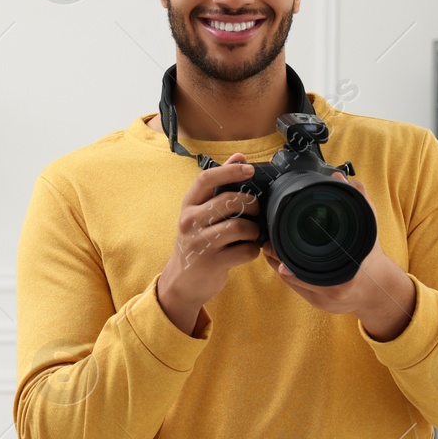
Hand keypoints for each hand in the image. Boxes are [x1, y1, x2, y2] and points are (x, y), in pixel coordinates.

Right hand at [157, 153, 261, 335]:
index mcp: (188, 205)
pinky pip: (245, 250)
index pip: (206, 178)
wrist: (182, 282)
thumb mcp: (200, 213)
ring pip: (240, 227)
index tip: (250, 169)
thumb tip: (240, 156)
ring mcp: (200, 244)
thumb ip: (219, 185)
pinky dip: (252, 250)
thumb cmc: (197, 241)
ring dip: (253, 229)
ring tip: (251, 233)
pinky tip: (247, 250)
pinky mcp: (212, 263)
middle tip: (255, 212)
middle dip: (251, 205)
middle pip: (229, 201)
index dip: (230, 171)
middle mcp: (190, 222)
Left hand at [260, 172, 414, 339]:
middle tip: (267, 242)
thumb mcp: (368, 224)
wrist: (379, 289)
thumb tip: (339, 177)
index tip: (274, 240)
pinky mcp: (320, 305)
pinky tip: (279, 262)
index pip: (307, 262)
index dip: (286, 252)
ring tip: (269, 249)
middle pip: (295, 272)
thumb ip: (357, 198)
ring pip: (293, 281)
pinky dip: (286, 274)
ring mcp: (326, 298)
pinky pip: (296, 289)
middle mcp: (336, 286)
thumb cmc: (370, 255)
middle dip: (277, 257)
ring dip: (278, 265)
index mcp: (347, 268)